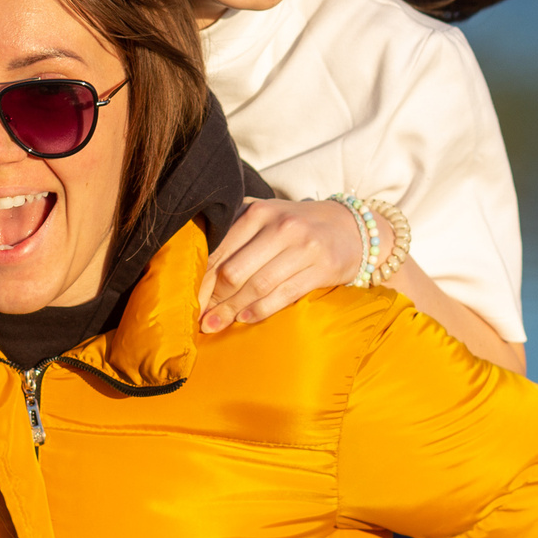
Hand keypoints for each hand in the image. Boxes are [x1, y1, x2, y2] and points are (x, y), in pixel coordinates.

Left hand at [198, 198, 364, 333]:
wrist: (350, 227)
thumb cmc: (297, 225)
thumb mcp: (266, 215)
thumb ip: (234, 229)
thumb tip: (194, 260)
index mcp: (258, 211)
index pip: (220, 249)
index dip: (201, 278)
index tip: (186, 298)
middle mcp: (280, 227)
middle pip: (234, 271)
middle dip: (212, 298)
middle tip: (198, 317)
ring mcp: (303, 248)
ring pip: (257, 286)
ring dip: (231, 310)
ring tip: (214, 325)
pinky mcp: (322, 268)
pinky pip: (283, 295)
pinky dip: (259, 310)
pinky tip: (243, 319)